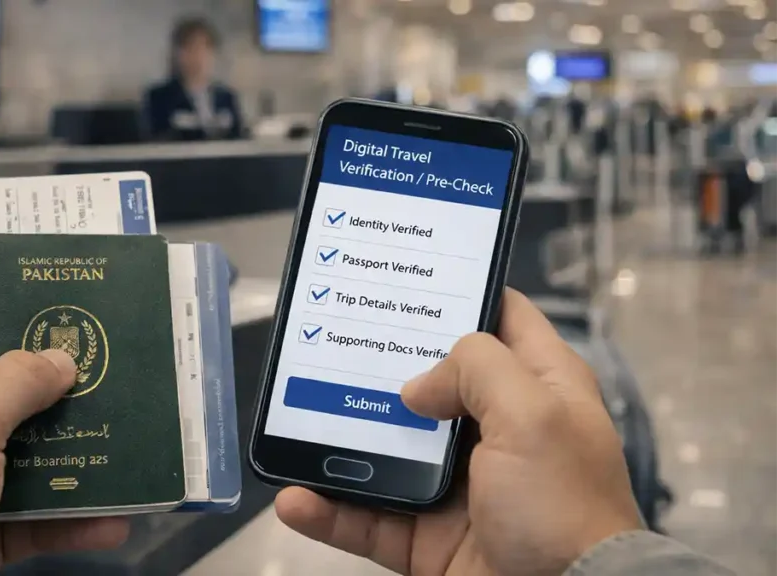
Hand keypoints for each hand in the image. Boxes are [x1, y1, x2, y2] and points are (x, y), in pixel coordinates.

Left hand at [0, 312, 128, 575]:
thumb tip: (62, 358)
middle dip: (59, 392)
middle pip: (5, 397)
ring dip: (76, 459)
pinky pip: (33, 519)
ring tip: (128, 445)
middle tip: (114, 375)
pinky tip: (115, 520)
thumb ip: (16, 383)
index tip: (56, 314)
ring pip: (27, 461)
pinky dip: (71, 522)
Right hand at [275, 289, 641, 575]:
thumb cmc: (566, 507)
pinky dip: (331, 510)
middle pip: (430, 382)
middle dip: (382, 363)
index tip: (408, 276)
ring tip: (297, 419)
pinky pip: (369, 517)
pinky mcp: (428, 536)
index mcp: (538, 388)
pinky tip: (297, 498)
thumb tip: (417, 387)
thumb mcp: (534, 414)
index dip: (459, 292)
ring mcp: (458, 486)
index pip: (501, 319)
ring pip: (388, 450)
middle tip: (333, 338)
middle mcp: (497, 430)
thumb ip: (476, 369)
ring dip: (342, 440)